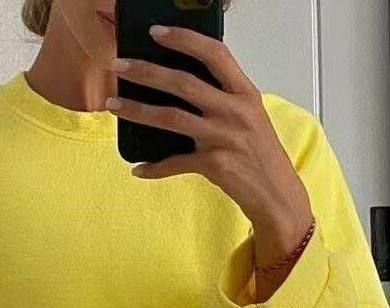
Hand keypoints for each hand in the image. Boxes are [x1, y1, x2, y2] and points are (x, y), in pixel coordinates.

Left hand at [104, 25, 313, 271]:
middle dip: (147, 71)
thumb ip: (223, 97)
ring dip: (138, 111)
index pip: (214, 53)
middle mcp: (235, 111)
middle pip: (183, 83)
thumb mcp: (249, 116)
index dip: (184, 39)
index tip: (156, 32)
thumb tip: (184, 86)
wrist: (276, 194)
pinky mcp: (215, 164)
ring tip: (113, 105)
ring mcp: (224, 137)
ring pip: (172, 118)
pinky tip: (138, 169)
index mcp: (244, 93)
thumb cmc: (259, 155)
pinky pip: (176, 163)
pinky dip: (155, 168)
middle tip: (119, 65)